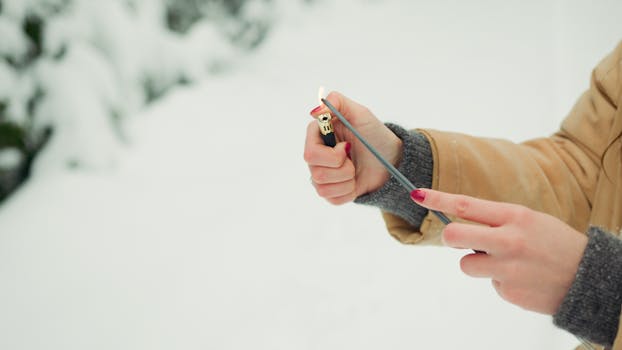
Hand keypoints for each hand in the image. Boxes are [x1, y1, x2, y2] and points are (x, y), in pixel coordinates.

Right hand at [304, 91, 401, 203]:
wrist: (390, 159)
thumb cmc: (374, 135)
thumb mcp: (360, 113)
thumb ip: (338, 102)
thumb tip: (315, 111)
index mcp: (318, 137)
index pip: (310, 153)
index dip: (331, 155)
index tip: (347, 146)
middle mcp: (316, 157)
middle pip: (316, 173)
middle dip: (343, 168)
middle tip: (353, 158)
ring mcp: (321, 176)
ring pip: (323, 188)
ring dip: (347, 179)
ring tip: (355, 169)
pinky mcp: (330, 192)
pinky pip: (332, 199)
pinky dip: (349, 192)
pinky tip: (355, 181)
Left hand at [411, 188, 587, 314]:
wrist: (588, 279)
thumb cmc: (553, 243)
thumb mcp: (529, 221)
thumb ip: (496, 221)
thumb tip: (460, 227)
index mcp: (514, 217)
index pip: (465, 204)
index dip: (437, 199)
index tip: (416, 194)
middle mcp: (508, 241)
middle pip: (454, 236)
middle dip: (449, 238)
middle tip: (458, 240)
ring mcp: (507, 269)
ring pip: (466, 265)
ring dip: (478, 264)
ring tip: (507, 263)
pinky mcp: (508, 291)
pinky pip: (489, 283)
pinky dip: (500, 281)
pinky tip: (521, 279)